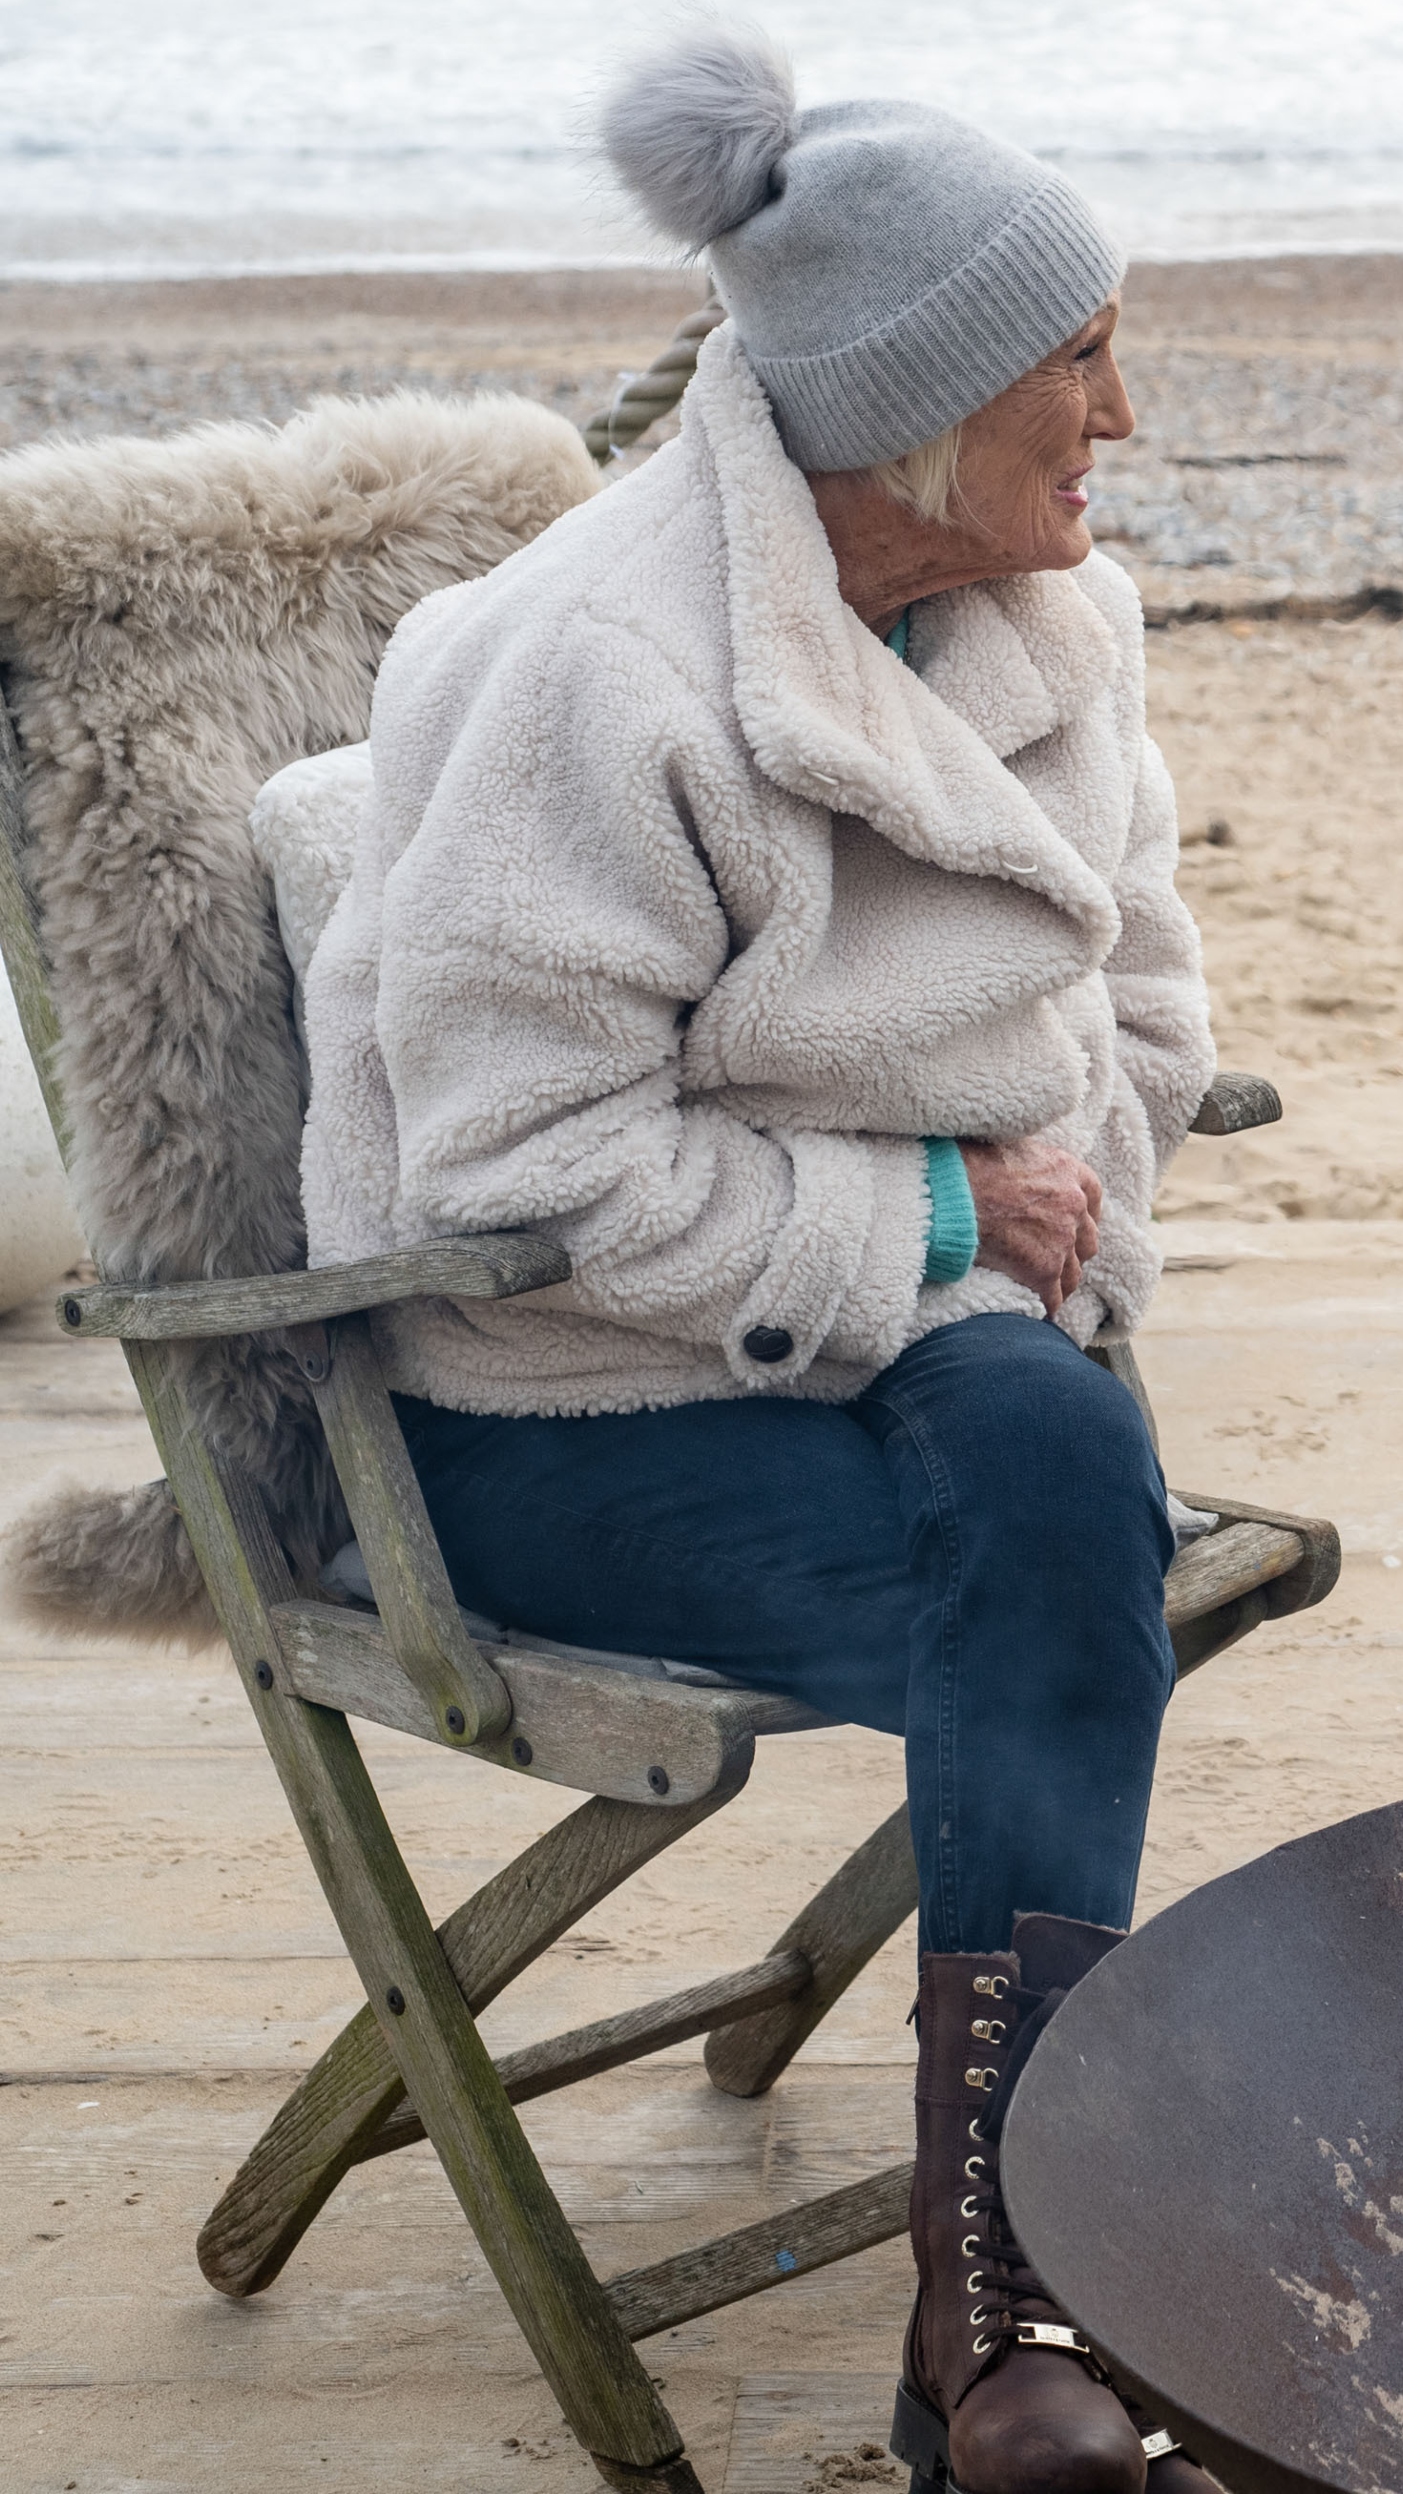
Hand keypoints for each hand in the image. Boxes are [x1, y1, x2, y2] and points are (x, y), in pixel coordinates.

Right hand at [958, 1138, 1101, 1316]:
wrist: (951, 1193)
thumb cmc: (968, 1165)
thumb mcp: (1011, 1147)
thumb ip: (1031, 1165)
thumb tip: (1021, 1175)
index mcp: (1068, 1172)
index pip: (1093, 1197)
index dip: (1083, 1215)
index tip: (1073, 1225)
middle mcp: (1073, 1206)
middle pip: (1086, 1240)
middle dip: (1072, 1252)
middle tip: (1051, 1260)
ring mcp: (1061, 1241)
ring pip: (1073, 1274)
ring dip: (1058, 1282)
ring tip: (1041, 1289)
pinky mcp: (1043, 1271)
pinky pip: (1052, 1299)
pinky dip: (1044, 1306)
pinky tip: (1034, 1310)